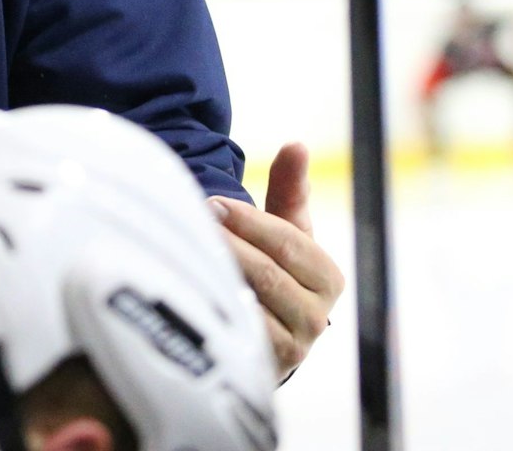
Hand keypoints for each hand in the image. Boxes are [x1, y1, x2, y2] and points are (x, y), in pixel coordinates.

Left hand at [210, 142, 343, 380]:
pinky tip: (189, 292)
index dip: (248, 220)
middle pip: (266, 272)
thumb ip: (289, 189)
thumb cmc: (275, 269)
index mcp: (328, 276)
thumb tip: (296, 144)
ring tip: (184, 252)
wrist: (269, 334)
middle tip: (191, 224)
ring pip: (250, 303)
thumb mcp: (287, 230)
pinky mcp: (267, 368)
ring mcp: (294, 346)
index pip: (287, 241)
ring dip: (215, 275)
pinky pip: (238, 335)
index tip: (211, 204)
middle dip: (226, 245)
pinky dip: (214, 311)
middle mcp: (317, 315)